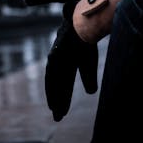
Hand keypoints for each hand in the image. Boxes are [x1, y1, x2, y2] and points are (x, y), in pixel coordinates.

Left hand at [45, 5, 97, 121]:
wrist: (84, 25)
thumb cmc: (86, 41)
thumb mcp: (88, 63)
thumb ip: (88, 77)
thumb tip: (90, 92)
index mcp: (67, 63)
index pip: (65, 84)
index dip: (64, 98)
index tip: (62, 111)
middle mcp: (59, 62)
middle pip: (58, 85)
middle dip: (58, 100)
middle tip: (58, 117)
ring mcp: (55, 58)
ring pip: (54, 81)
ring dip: (54, 95)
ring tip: (55, 109)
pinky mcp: (54, 54)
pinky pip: (52, 73)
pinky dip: (52, 85)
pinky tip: (53, 95)